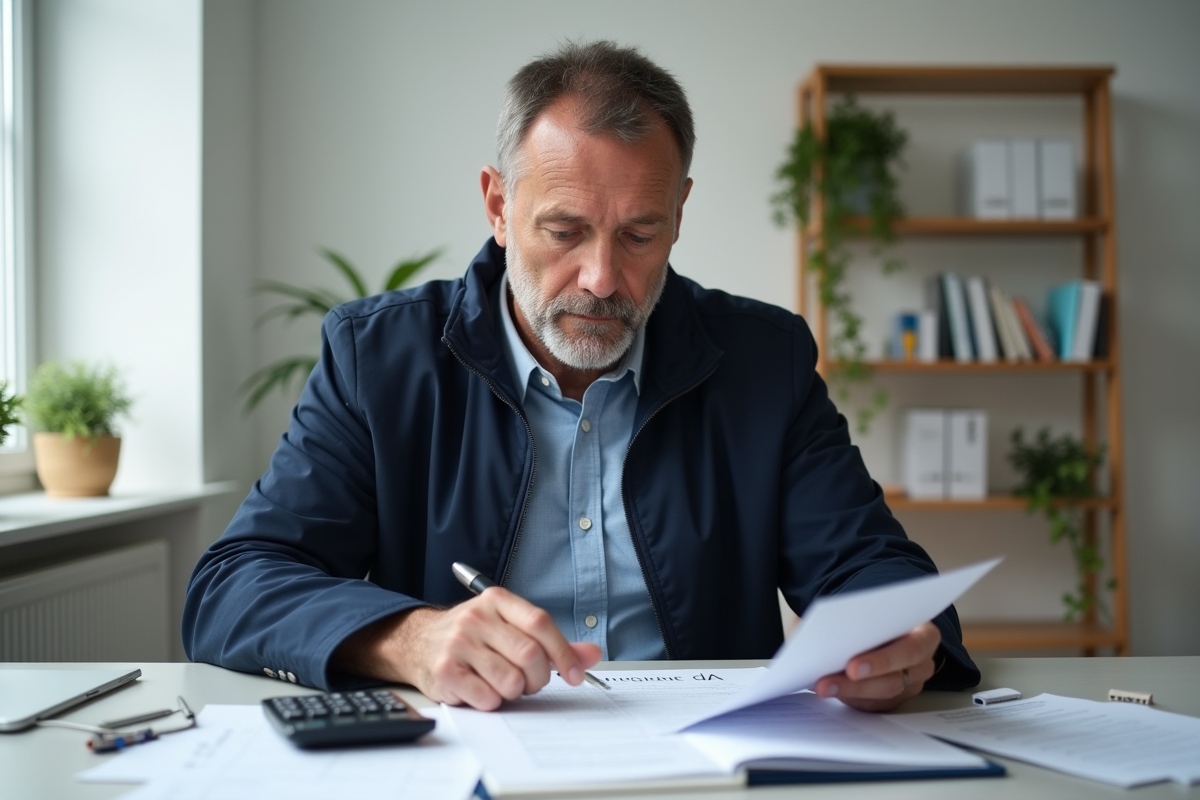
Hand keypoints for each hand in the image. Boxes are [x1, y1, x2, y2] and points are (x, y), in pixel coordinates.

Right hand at [332, 588, 600, 710]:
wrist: (415, 641)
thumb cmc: (471, 636)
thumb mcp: (508, 627)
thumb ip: (551, 641)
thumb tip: (592, 654)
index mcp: (497, 601)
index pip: (541, 623)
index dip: (564, 652)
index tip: (577, 675)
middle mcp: (476, 618)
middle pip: (530, 655)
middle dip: (539, 678)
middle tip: (532, 683)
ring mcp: (459, 645)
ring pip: (511, 681)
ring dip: (515, 692)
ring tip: (502, 684)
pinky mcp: (446, 672)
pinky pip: (488, 698)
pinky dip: (493, 701)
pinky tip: (482, 690)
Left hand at [813, 621, 940, 711]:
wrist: (876, 628)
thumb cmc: (873, 616)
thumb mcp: (864, 609)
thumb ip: (846, 616)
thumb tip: (806, 631)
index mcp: (924, 635)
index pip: (912, 650)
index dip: (883, 660)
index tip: (851, 666)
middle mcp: (921, 663)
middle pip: (894, 680)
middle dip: (857, 684)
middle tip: (826, 683)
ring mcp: (909, 685)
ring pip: (881, 696)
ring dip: (848, 692)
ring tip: (821, 687)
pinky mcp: (894, 699)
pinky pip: (874, 705)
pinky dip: (850, 698)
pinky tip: (829, 689)